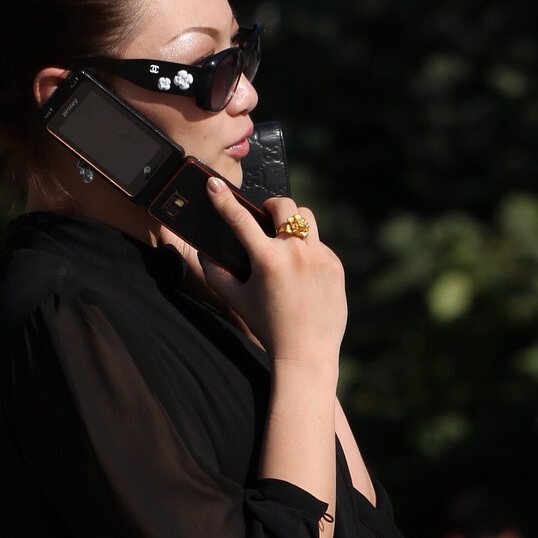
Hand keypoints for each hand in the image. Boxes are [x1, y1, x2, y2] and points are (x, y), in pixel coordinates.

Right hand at [181, 187, 346, 366]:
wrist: (307, 352)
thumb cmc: (268, 328)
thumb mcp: (237, 302)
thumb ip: (216, 276)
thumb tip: (203, 255)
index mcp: (267, 261)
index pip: (240, 220)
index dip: (224, 200)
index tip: (213, 184)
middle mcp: (294, 253)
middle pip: (283, 205)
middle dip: (271, 207)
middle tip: (265, 218)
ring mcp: (318, 257)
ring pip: (306, 217)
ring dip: (292, 222)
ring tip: (285, 241)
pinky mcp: (334, 265)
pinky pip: (319, 244)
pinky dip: (307, 250)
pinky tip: (302, 273)